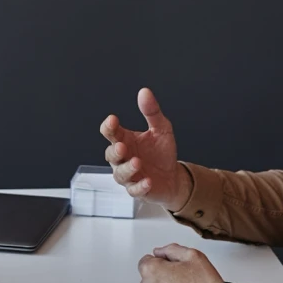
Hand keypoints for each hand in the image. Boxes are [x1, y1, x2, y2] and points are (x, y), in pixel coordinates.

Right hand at [100, 88, 191, 210]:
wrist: (173, 176)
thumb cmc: (161, 153)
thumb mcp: (161, 129)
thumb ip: (152, 112)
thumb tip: (145, 92)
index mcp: (125, 140)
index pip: (110, 133)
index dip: (109, 127)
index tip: (113, 120)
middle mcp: (123, 158)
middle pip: (110, 154)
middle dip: (115, 151)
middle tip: (123, 147)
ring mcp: (129, 175)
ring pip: (120, 174)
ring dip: (127, 169)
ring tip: (137, 162)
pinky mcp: (138, 189)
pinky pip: (134, 190)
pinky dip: (140, 186)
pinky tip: (148, 180)